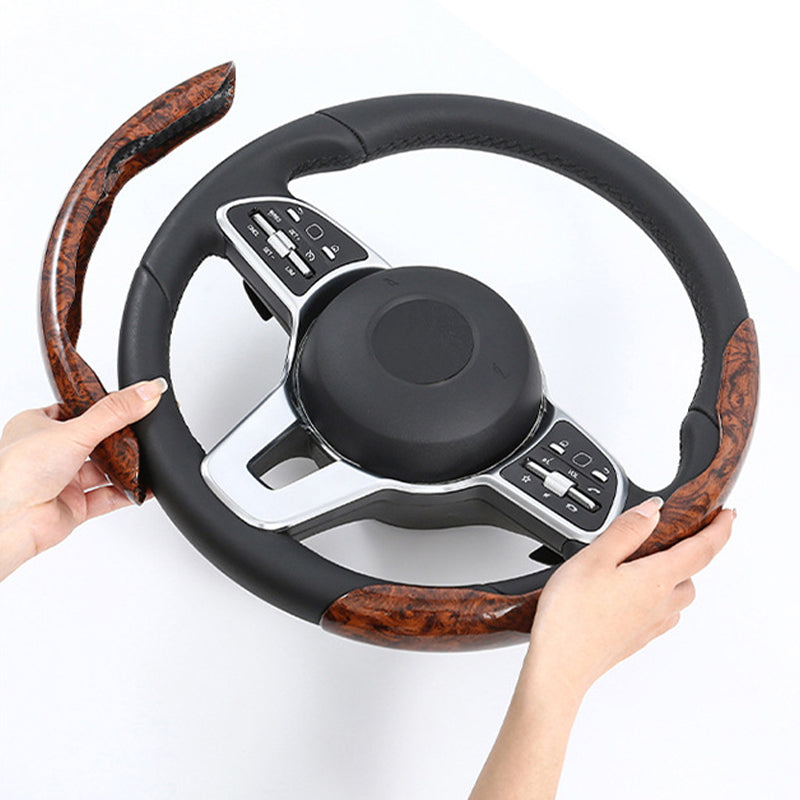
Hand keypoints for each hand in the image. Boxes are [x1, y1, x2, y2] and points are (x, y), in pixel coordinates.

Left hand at [0, 378, 166, 581]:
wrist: (9, 522)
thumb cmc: (17, 473)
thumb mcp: (74, 431)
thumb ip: (115, 412)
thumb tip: (148, 391)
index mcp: (36, 427)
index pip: (75, 411)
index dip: (101, 408)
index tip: (128, 404)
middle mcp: (48, 454)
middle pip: (94, 441)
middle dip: (119, 440)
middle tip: (142, 431)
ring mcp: (62, 481)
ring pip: (102, 470)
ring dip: (125, 468)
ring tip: (147, 459)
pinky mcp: (74, 506)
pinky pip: (108, 497)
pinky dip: (128, 492)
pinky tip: (144, 487)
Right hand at [525, 497, 734, 702]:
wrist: (561, 665)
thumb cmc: (573, 614)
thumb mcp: (594, 557)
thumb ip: (626, 530)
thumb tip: (653, 511)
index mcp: (656, 579)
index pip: (702, 550)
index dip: (720, 530)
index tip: (729, 516)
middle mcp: (660, 604)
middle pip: (691, 576)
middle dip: (690, 554)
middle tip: (678, 537)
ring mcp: (649, 625)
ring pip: (676, 598)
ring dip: (673, 579)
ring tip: (648, 564)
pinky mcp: (635, 639)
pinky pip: (659, 615)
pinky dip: (655, 599)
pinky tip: (630, 595)